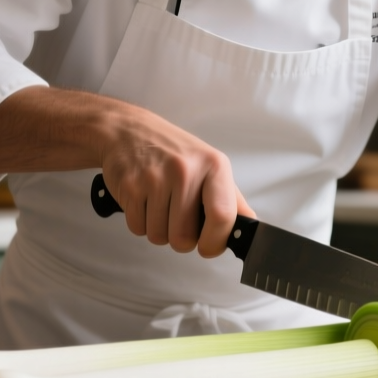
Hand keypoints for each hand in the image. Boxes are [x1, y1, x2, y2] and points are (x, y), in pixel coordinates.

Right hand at [99, 106, 251, 258]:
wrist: (128, 130)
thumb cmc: (173, 152)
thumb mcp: (210, 167)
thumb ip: (232, 200)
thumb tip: (250, 229)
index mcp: (214, 166)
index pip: (222, 216)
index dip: (215, 242)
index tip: (208, 247)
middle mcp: (185, 170)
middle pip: (184, 237)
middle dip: (180, 239)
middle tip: (178, 218)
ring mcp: (155, 178)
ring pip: (159, 237)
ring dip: (159, 230)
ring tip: (159, 204)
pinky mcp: (129, 186)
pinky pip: (138, 229)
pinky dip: (140, 222)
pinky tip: (143, 200)